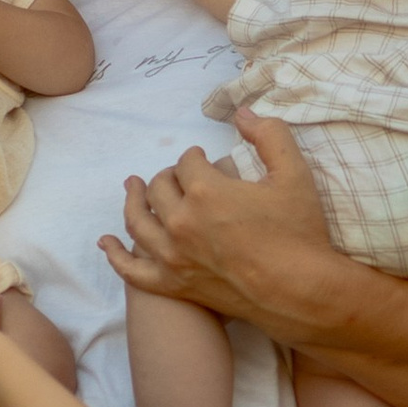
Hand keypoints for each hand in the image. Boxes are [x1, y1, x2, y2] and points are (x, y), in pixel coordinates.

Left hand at [104, 110, 335, 323]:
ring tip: (132, 190)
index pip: (186, 163)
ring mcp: (173, 256)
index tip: (204, 160)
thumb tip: (243, 113)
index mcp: (206, 191)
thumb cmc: (300, 234)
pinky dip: (116, 255)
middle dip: (167, 176)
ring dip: (133, 201)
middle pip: (159, 188)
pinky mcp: (174, 285)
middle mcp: (181, 222)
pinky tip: (107, 242)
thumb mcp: (294, 174)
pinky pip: (133, 270)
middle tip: (178, 177)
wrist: (300, 293)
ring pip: (138, 221)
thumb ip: (269, 135)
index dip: (195, 158)